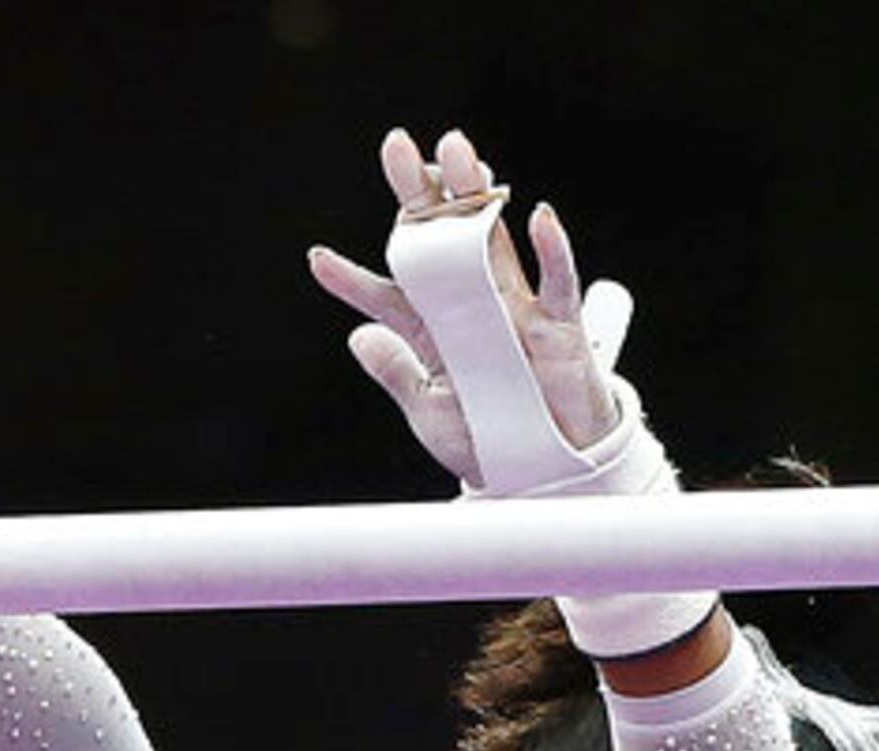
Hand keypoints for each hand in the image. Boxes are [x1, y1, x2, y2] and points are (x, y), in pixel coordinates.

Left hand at [307, 126, 634, 488]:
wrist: (549, 472)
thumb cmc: (490, 446)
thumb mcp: (431, 417)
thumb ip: (397, 376)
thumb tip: (359, 339)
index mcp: (435, 331)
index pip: (390, 293)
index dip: (352, 280)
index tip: (319, 261)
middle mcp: (472, 307)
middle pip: (442, 240)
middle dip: (421, 195)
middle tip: (398, 150)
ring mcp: (516, 310)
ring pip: (493, 241)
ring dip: (477, 196)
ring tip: (456, 152)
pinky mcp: (559, 326)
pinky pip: (556, 282)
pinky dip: (552, 249)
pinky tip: (537, 216)